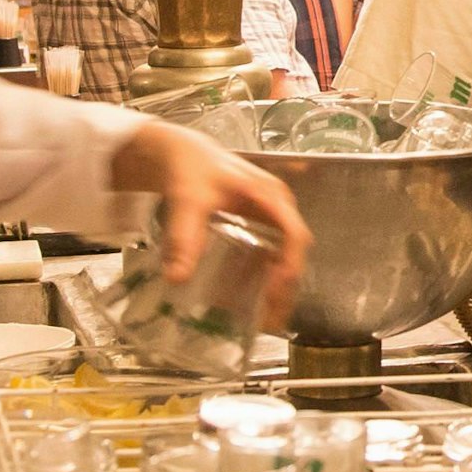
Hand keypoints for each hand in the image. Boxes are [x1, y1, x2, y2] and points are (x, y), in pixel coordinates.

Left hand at [107, 122, 314, 321]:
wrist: (182, 153)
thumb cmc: (192, 169)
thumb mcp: (188, 201)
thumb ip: (184, 237)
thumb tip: (177, 279)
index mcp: (270, 196)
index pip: (293, 233)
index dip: (289, 264)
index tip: (277, 290)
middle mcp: (277, 208)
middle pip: (293, 251)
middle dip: (287, 286)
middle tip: (272, 318)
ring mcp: (270, 217)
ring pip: (284, 256)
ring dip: (278, 287)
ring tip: (266, 318)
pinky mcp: (258, 226)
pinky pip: (269, 255)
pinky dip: (263, 278)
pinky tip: (251, 298)